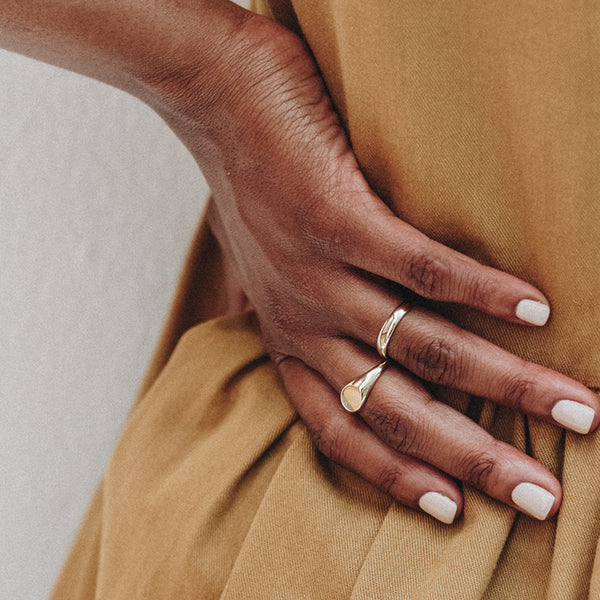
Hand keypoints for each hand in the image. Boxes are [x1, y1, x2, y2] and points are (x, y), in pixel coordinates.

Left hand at [145, 9, 598, 522]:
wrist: (218, 103)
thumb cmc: (249, 187)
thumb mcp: (259, 267)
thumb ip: (281, 311)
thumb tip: (302, 340)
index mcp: (288, 339)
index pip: (341, 431)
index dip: (398, 477)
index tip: (456, 510)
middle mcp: (302, 319)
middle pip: (396, 410)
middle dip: (474, 459)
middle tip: (543, 495)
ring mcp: (316, 272)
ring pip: (420, 346)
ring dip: (505, 382)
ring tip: (576, 407)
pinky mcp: (334, 216)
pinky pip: (417, 268)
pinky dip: (483, 291)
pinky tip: (535, 310)